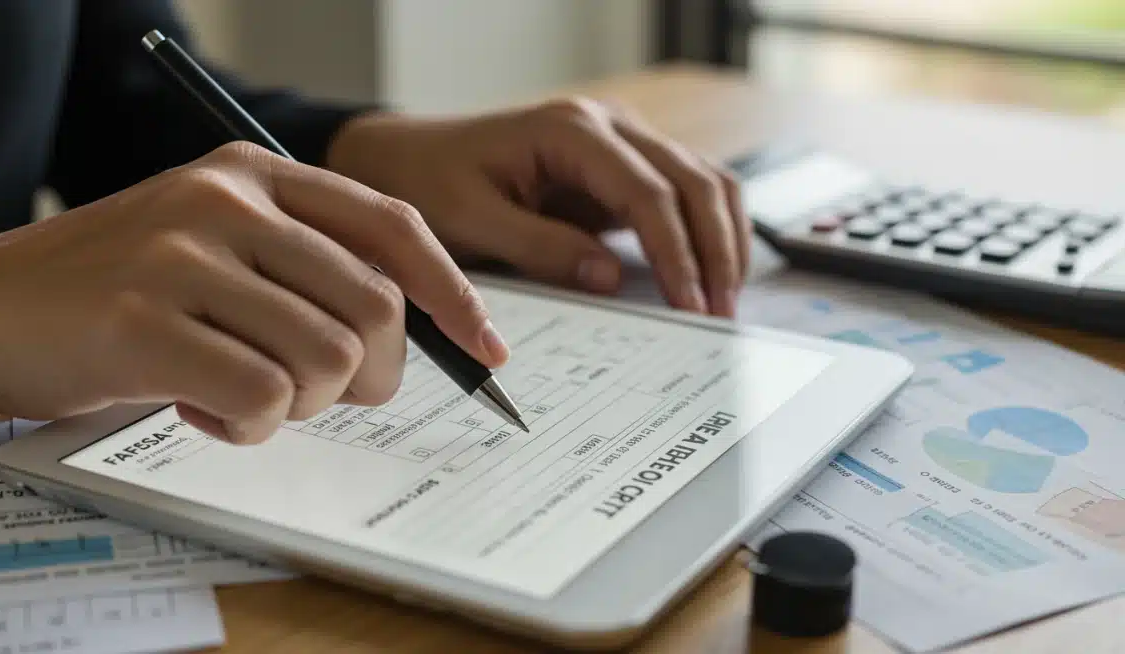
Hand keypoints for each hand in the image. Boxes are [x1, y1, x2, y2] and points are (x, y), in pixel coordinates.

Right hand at [0, 143, 506, 443]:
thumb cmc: (119, 288)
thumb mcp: (218, 245)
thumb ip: (307, 270)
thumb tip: (414, 336)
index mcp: (256, 174)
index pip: (393, 227)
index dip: (454, 294)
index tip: (486, 349)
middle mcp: (227, 200)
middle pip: (375, 309)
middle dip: (372, 377)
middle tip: (325, 394)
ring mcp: (183, 255)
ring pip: (325, 359)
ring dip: (300, 404)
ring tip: (241, 393)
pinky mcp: (144, 322)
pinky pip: (262, 396)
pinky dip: (250, 425)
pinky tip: (201, 408)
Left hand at [327, 97, 749, 316]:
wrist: (408, 158)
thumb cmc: (431, 183)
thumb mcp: (472, 221)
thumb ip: (540, 247)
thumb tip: (609, 278)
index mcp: (570, 130)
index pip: (647, 191)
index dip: (676, 250)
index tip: (690, 303)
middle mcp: (606, 124)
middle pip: (693, 178)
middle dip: (715, 247)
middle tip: (720, 311)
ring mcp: (619, 141)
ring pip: (702, 179)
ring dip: (722, 237)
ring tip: (724, 299)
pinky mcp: (620, 168)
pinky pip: (681, 192)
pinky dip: (704, 229)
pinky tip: (708, 273)